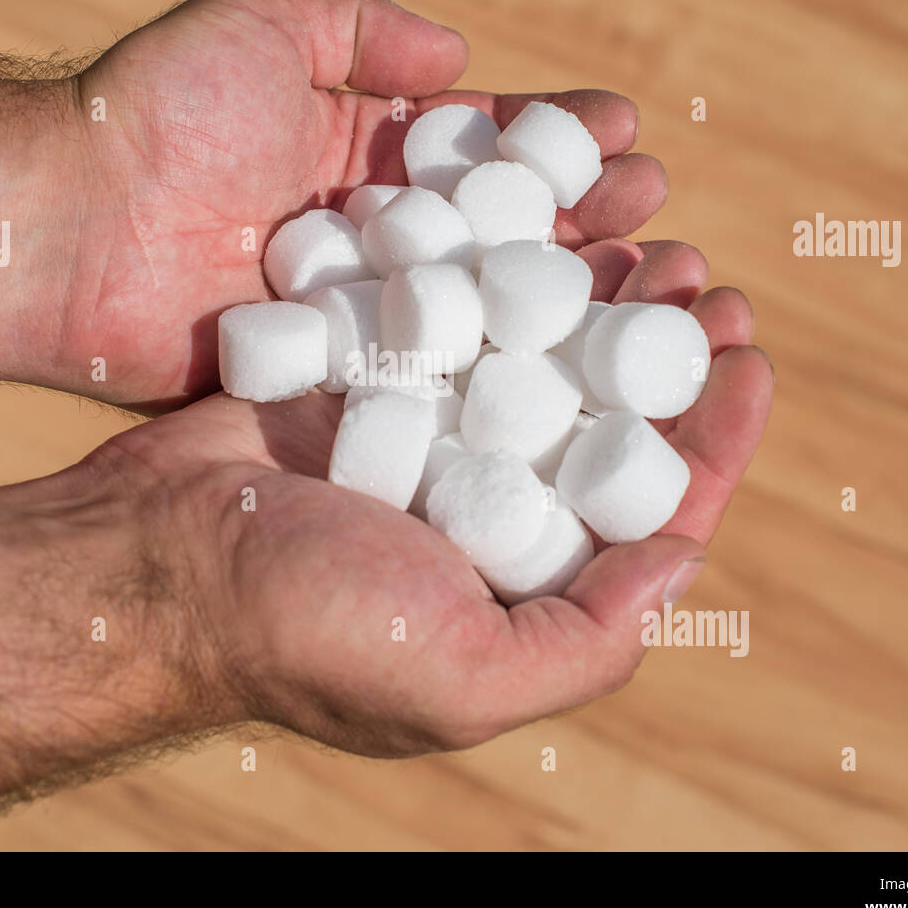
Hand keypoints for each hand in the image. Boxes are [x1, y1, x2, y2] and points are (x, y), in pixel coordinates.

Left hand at [66, 0, 669, 409]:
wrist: (65, 233)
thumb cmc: (154, 116)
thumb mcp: (261, 28)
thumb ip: (359, 30)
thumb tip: (459, 54)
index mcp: (358, 156)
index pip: (479, 149)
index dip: (553, 140)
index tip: (625, 132)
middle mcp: (371, 241)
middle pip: (496, 232)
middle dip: (580, 218)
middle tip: (655, 214)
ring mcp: (357, 315)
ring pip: (478, 310)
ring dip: (559, 299)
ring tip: (642, 280)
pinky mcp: (335, 380)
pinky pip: (427, 378)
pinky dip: (496, 376)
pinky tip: (567, 373)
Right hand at [86, 241, 772, 755]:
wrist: (156, 561)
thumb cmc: (308, 630)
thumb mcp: (468, 678)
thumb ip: (589, 639)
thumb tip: (687, 562)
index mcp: (520, 584)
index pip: (647, 511)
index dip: (712, 437)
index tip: (750, 361)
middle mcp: (482, 509)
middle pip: (599, 420)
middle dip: (662, 355)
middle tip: (706, 283)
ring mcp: (427, 435)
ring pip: (537, 356)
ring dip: (598, 300)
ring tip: (652, 244)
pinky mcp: (371, 377)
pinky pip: (457, 315)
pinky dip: (506, 273)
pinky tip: (548, 229)